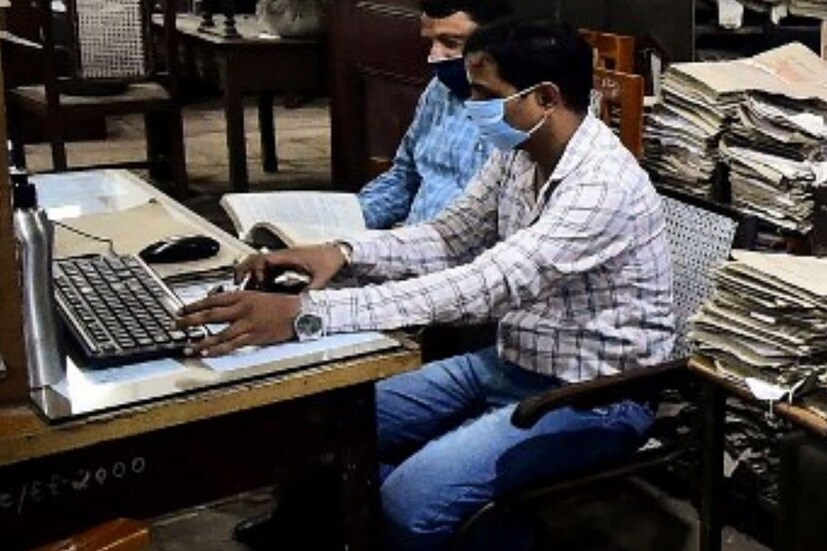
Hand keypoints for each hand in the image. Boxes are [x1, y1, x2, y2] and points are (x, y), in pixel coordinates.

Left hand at [175, 290, 299, 356]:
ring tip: (187, 347)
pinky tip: (207, 353)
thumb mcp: (257, 295)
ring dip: (201, 341)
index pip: (212, 300)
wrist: (299, 312)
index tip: (181, 309)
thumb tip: (222, 305)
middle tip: (176, 326)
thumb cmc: (281, 304)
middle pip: (210, 315)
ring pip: (218, 334)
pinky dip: (217, 350)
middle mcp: (242, 309)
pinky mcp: (253, 337)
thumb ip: (240, 301)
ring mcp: (247, 324)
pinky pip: (231, 345)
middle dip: (190, 321)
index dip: (194, 305)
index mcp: (242, 296)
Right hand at [236, 244, 346, 289]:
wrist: (340, 253)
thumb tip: (303, 305)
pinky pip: (271, 270)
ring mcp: (286, 260)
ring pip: (262, 266)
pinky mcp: (289, 264)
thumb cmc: (331, 260)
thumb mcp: (322, 278)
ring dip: (254, 277)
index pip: (262, 260)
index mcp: (289, 257)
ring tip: (248, 292)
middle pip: (256, 260)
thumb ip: (311, 292)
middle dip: (244, 271)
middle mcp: (284, 257)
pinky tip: (264, 291)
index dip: (255, 272)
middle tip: (237, 285)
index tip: (255, 285)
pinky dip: (264, 279)